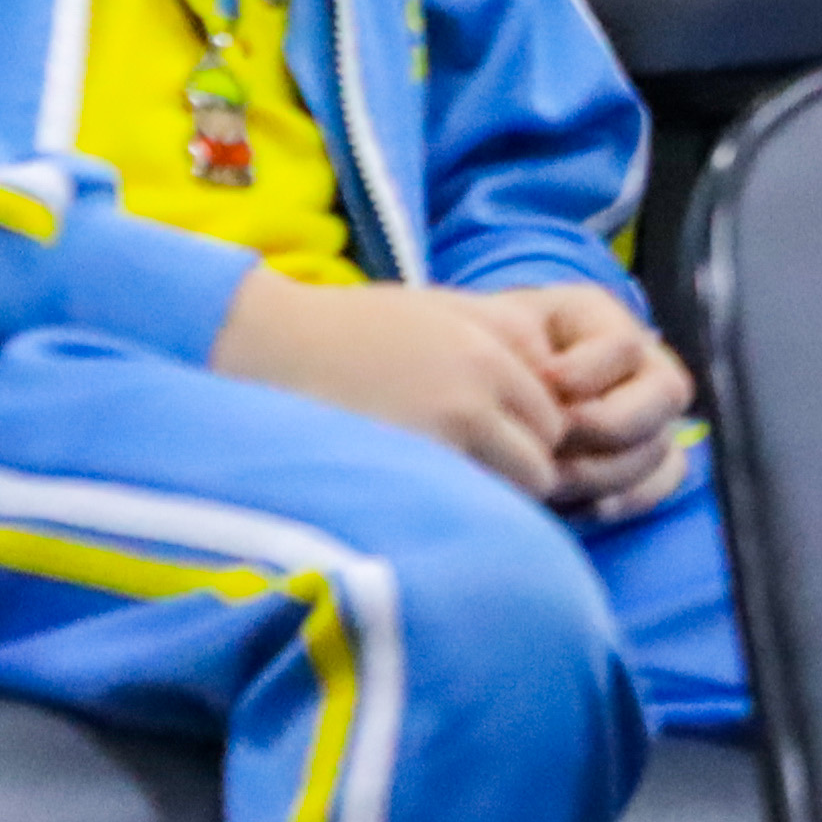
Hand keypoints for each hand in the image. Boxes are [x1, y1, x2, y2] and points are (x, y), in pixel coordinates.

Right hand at [208, 272, 559, 493]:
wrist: (270, 344)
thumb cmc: (351, 327)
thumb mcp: (437, 308)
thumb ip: (500, 335)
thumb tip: (551, 371)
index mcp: (487, 352)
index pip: (552, 421)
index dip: (530, 439)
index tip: (499, 448)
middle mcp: (475, 394)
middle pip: (540, 463)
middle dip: (517, 475)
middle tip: (477, 478)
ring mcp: (440, 437)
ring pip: (507, 496)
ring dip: (488, 500)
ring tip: (448, 491)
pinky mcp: (406, 473)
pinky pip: (459, 510)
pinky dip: (451, 513)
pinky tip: (421, 500)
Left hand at [493, 282, 695, 515]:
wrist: (465, 406)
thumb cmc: (473, 368)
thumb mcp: (487, 340)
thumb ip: (519, 350)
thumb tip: (552, 385)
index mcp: (596, 317)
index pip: (624, 345)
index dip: (586, 372)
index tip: (540, 384)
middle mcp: (636, 360)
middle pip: (666, 394)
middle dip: (607, 426)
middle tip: (553, 445)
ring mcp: (649, 411)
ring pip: (661, 446)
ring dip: (605, 471)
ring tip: (550, 479)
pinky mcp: (649, 458)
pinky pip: (664, 480)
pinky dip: (628, 498)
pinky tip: (584, 508)